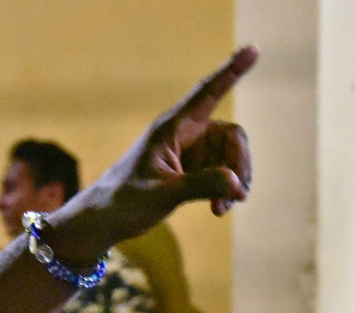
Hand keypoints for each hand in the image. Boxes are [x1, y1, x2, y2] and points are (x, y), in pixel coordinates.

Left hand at [49, 47, 256, 263]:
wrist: (102, 222)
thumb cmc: (123, 202)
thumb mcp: (162, 194)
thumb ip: (200, 185)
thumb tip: (237, 184)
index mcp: (171, 128)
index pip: (207, 94)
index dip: (231, 72)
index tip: (253, 49)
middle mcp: (183, 135)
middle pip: (231, 136)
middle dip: (239, 163)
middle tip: (238, 194)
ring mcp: (188, 153)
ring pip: (229, 158)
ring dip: (233, 181)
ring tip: (224, 207)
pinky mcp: (190, 172)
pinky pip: (220, 173)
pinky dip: (224, 190)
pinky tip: (218, 209)